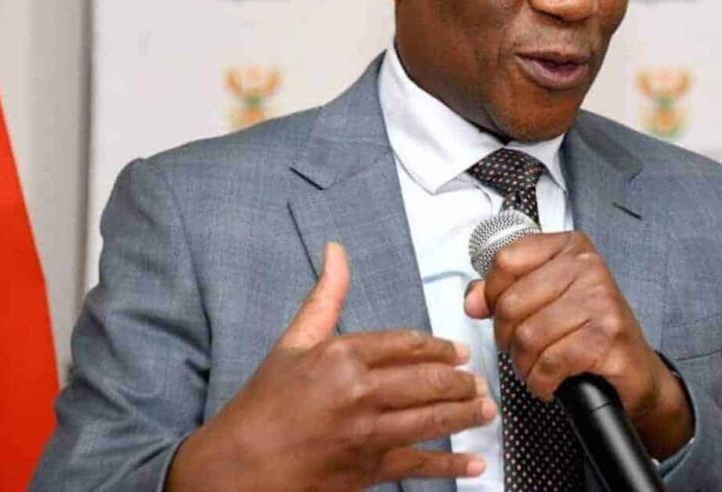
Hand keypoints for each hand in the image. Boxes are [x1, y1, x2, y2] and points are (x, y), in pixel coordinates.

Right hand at [166, 242, 496, 490]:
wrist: (235, 468)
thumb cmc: (263, 405)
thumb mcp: (292, 344)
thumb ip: (325, 298)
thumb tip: (336, 251)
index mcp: (341, 355)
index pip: (407, 344)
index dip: (440, 347)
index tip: (460, 352)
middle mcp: (358, 392)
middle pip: (428, 381)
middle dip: (461, 381)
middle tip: (479, 382)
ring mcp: (365, 433)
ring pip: (431, 419)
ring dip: (465, 414)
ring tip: (485, 409)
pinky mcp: (367, 470)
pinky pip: (418, 464)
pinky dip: (451, 465)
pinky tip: (475, 463)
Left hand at [464, 232, 692, 458]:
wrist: (635, 370)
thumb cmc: (590, 332)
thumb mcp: (547, 300)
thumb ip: (504, 293)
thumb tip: (473, 300)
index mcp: (570, 248)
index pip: (506, 260)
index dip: (492, 294)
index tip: (499, 312)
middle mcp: (588, 267)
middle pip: (512, 302)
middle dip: (507, 337)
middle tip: (523, 349)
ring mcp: (600, 300)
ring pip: (528, 336)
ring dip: (524, 364)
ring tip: (537, 366)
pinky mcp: (606, 337)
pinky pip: (550, 362)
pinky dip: (541, 381)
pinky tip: (550, 381)